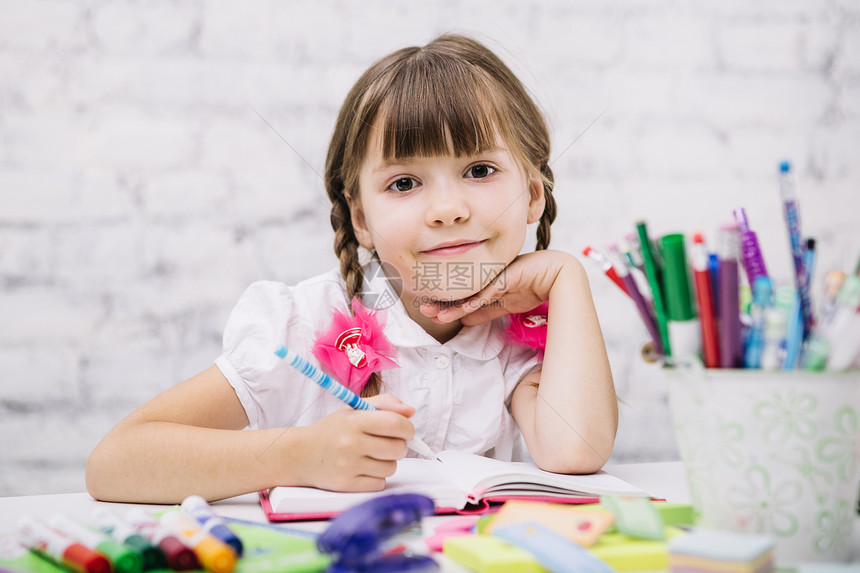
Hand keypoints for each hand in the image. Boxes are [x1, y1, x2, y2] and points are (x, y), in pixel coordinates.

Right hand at [291, 393, 415, 491]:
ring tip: (372, 455)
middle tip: (388, 443)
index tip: (405, 430)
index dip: (407, 428)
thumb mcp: (353, 409)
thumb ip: (385, 404)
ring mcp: (348, 466)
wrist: (300, 455)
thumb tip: (411, 411)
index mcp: (354, 421)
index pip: (396, 424)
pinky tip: (363, 468)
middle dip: (400, 445)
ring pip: (391, 468)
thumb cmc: (331, 430)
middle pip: (398, 448)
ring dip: (387, 462)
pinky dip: (376, 477)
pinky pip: (380, 484)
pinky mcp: (347, 485)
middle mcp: (351, 443)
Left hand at [418, 250, 574, 324]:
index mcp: (485, 280)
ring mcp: (497, 274)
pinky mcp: (508, 275)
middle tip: (424, 310)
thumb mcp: (505, 304)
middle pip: (462, 291)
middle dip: (443, 301)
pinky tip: (463, 310)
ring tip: (435, 313)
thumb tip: (465, 321)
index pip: (462, 294)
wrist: (559, 275)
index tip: (430, 312)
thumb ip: (486, 311)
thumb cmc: (533, 286)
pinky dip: (476, 301)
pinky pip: (490, 291)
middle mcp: (488, 275)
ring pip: (471, 291)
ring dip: (453, 304)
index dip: (446, 303)